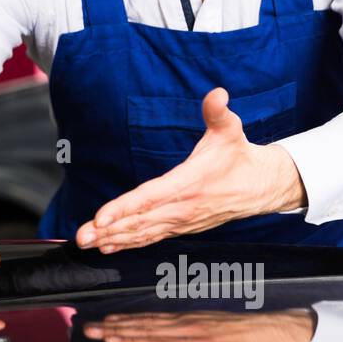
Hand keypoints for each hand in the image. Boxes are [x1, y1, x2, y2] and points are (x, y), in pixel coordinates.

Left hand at [76, 87, 306, 251]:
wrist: (261, 186)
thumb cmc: (239, 156)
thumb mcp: (231, 130)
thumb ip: (218, 112)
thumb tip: (218, 94)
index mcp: (189, 183)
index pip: (150, 197)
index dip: (124, 208)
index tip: (101, 217)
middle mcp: (183, 207)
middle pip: (140, 221)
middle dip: (108, 229)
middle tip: (80, 237)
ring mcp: (182, 221)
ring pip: (143, 233)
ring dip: (113, 239)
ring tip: (87, 243)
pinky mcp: (182, 227)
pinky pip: (151, 238)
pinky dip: (129, 243)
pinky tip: (108, 247)